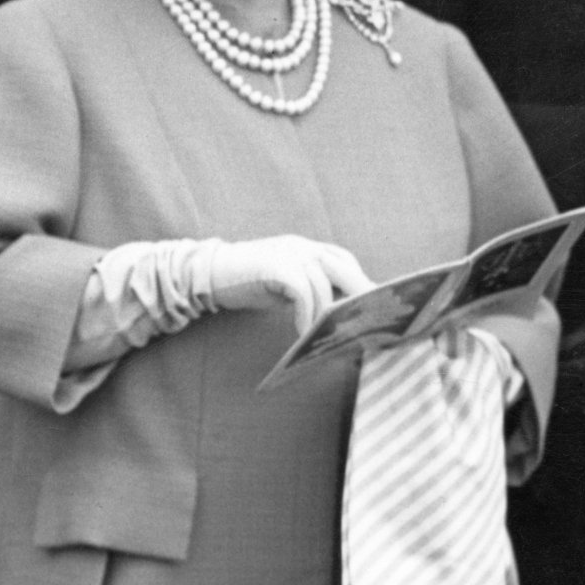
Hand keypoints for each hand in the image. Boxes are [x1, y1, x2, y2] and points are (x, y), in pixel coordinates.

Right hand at [209, 236, 373, 334]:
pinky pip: (303, 291)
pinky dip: (306, 314)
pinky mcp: (276, 265)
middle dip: (359, 296)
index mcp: (308, 248)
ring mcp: (289, 253)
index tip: (375, 307)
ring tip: (327, 338)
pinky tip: (302, 333)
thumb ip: (311, 290)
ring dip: (327, 315)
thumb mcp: (287, 285)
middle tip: (367, 324)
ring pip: (324, 284)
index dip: (362, 284)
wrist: (210, 273)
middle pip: (345, 268)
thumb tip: (340, 314)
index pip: (346, 262)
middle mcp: (303, 246)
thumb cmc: (250, 284)